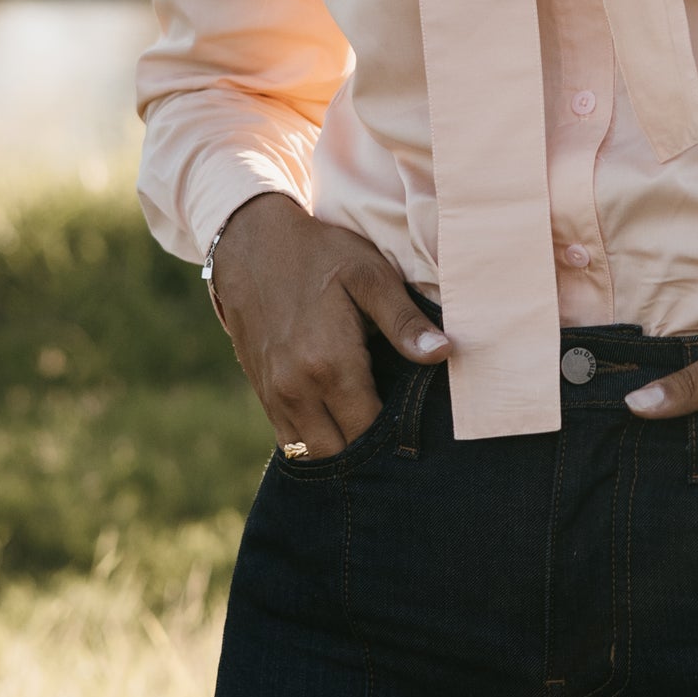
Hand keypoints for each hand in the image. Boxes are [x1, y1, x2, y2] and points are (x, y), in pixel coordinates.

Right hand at [210, 193, 451, 459]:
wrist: (251, 243)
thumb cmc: (320, 254)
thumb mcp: (369, 275)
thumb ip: (404, 321)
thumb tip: (445, 353)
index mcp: (330, 364)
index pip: (370, 430)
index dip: (396, 433)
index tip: (417, 420)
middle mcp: (297, 390)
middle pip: (341, 452)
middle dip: (369, 448)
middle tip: (397, 426)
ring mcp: (274, 395)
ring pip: (313, 453)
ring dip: (341, 447)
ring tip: (369, 422)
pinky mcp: (262, 392)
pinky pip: (290, 439)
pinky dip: (315, 439)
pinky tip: (338, 416)